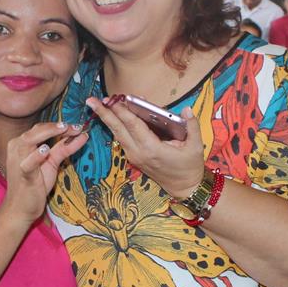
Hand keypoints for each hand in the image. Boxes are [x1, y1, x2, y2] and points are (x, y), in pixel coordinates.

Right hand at [0, 122, 88, 225]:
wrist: (20, 208)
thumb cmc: (34, 184)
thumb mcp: (51, 163)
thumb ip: (64, 148)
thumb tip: (81, 135)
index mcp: (22, 143)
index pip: (41, 128)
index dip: (58, 125)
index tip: (76, 125)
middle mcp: (17, 148)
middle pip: (36, 131)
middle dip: (56, 126)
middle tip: (74, 125)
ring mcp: (18, 161)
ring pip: (30, 140)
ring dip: (48, 133)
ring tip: (64, 129)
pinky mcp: (22, 175)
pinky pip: (28, 163)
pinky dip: (36, 156)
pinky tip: (46, 150)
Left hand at [86, 96, 204, 198]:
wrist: (184, 187)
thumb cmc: (190, 166)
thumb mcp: (195, 146)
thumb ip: (191, 126)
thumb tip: (186, 109)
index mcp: (152, 149)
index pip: (134, 126)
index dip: (123, 111)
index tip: (114, 99)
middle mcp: (139, 152)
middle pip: (118, 130)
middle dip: (104, 114)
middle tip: (92, 100)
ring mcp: (134, 156)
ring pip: (117, 134)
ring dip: (107, 119)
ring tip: (97, 105)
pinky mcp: (134, 158)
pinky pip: (122, 139)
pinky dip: (116, 126)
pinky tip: (111, 116)